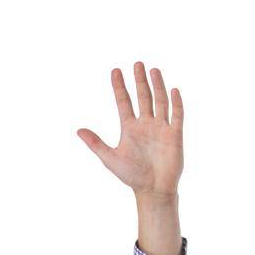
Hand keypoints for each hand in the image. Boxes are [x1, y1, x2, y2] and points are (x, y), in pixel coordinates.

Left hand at [76, 62, 182, 198]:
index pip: (123, 102)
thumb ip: (95, 143)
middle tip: (137, 64)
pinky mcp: (175, 135)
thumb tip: (78, 130)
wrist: (153, 190)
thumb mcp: (110, 159)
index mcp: (130, 128)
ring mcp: (161, 128)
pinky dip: (176, 103)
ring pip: (159, 101)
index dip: (119, 87)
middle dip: (139, 81)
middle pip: (143, 97)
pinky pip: (177, 115)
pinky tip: (173, 90)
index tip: (115, 71)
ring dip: (157, 86)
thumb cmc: (132, 176)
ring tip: (153, 70)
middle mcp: (146, 124)